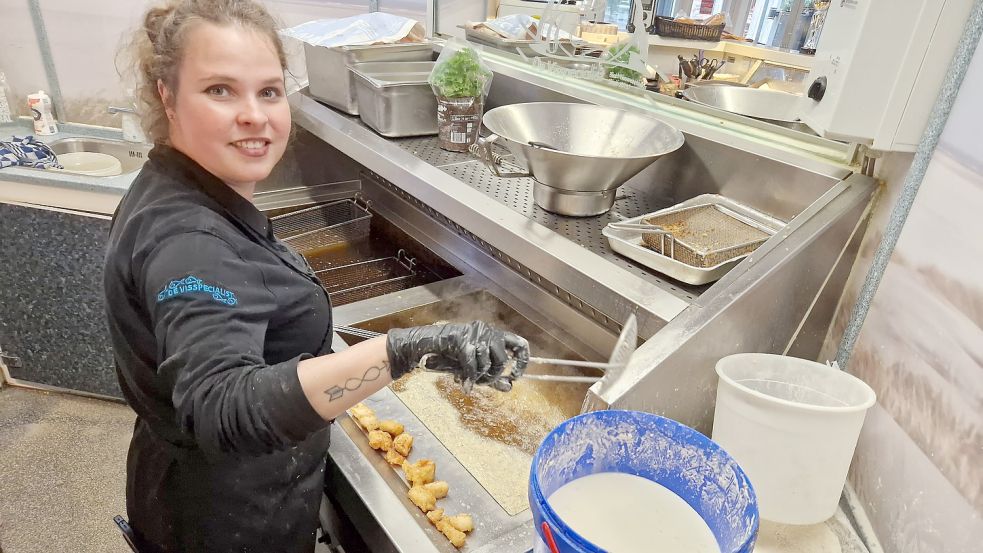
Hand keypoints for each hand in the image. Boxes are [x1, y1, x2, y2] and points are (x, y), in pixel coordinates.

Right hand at [386, 321, 529, 391]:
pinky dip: (469, 378)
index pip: (519, 344)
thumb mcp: (474, 367)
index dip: (522, 361)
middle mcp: (487, 331)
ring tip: (470, 381)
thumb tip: (510, 387)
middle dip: (493, 376)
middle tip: (482, 383)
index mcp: (494, 334)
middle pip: (502, 359)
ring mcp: (474, 334)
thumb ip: (492, 376)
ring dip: (479, 378)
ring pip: (487, 363)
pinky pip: (472, 365)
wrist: (426, 346)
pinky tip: (464, 385)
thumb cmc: (451, 355)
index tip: (515, 375)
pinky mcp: (462, 340)